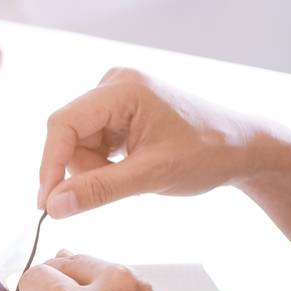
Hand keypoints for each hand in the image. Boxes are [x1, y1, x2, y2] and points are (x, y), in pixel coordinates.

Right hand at [37, 67, 271, 218]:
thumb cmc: (206, 155)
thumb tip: (54, 207)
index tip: (48, 204)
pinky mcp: (120, 108)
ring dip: (94, 168)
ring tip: (132, 175)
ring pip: (78, 142)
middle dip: (82, 168)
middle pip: (69, 134)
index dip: (50, 165)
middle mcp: (115, 83)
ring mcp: (117, 94)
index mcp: (123, 89)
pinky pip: (92, 140)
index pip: (63, 124)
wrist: (242, 148)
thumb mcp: (150, 177)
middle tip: (112, 189)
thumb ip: (98, 191)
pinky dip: (104, 162)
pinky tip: (132, 165)